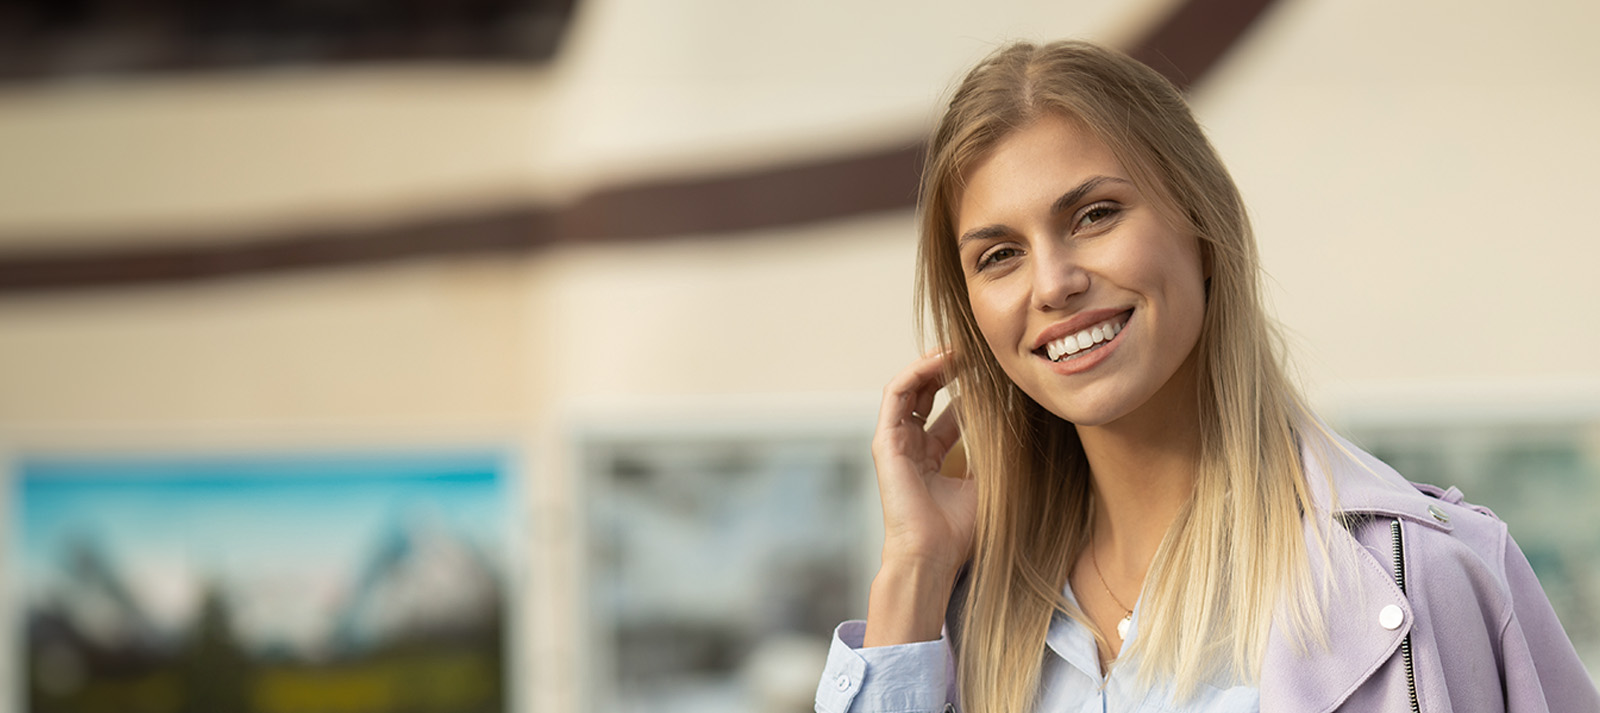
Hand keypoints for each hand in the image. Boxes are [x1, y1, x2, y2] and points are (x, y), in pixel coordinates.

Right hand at [864, 349, 976, 645]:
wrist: (932, 555)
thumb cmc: (958, 531)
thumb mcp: (987, 483)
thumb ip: (994, 455)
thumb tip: (1020, 428)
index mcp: (930, 459)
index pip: (945, 414)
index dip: (966, 391)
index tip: (990, 374)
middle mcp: (910, 448)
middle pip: (926, 395)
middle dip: (948, 371)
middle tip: (975, 353)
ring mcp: (895, 443)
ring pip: (910, 388)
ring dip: (932, 365)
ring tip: (959, 350)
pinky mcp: (885, 440)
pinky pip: (897, 394)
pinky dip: (917, 373)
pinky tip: (941, 361)